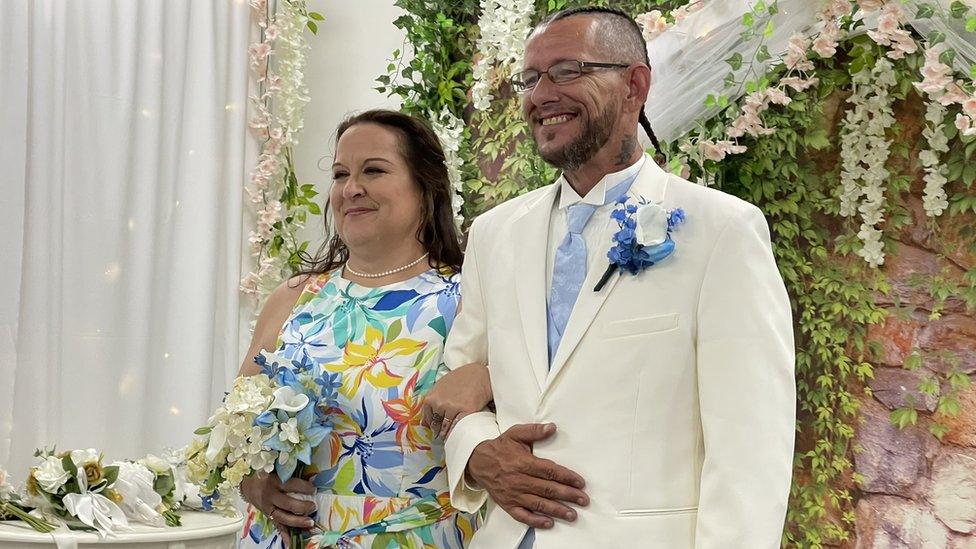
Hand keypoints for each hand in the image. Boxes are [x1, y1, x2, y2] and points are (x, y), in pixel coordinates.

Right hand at [240, 471, 315, 538]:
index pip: (292, 485)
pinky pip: (276, 525)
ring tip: (310, 522)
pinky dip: (284, 534)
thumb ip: (289, 472)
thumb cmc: (265, 474)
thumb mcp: (275, 469)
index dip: (305, 487)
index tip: (314, 489)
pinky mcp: (267, 515)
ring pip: (283, 517)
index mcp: (274, 481)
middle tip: (313, 506)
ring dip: (298, 521)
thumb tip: (309, 476)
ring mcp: (268, 507)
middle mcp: (270, 495)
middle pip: (288, 504)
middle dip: (303, 507)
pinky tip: (290, 542)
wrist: (246, 483)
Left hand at [422, 362, 491, 437]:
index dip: (431, 424)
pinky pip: (457, 426)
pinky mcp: (466, 412)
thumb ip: (431, 402)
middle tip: (441, 434)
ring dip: (446, 433)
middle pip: (435, 424)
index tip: (435, 428)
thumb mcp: (441, 386)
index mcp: (431, 398)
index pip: (427, 418)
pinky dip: (455, 432)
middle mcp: (440, 404)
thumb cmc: (460, 379)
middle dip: (438, 430)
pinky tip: (456, 433)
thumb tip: (424, 423)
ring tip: (449, 436)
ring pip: (445, 427)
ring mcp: (452, 408)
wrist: (480, 376)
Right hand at [467, 423, 587, 528]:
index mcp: (523, 463)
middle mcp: (519, 480)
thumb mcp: (515, 433)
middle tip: (584, 500)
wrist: (478, 461)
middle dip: (568, 495)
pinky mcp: (507, 504)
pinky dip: (535, 521)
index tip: (580, 483)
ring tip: (573, 515)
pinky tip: (549, 523)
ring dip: (557, 510)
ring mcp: (513, 494)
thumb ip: (534, 431)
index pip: (549, 471)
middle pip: (547, 489)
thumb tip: (553, 427)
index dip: (566, 477)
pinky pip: (522, 515)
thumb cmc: (500, 447)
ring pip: (538, 504)